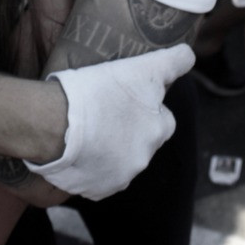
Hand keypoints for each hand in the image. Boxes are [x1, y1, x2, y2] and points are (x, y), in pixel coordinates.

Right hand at [25, 43, 194, 199]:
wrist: (55, 124)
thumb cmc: (97, 91)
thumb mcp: (141, 67)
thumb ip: (173, 62)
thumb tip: (188, 55)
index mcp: (159, 129)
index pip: (163, 119)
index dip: (146, 107)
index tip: (126, 97)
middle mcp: (144, 158)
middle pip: (141, 142)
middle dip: (127, 130)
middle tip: (102, 111)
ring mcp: (120, 177)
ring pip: (118, 161)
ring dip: (108, 149)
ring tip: (84, 130)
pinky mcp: (98, 190)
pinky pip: (97, 178)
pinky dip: (90, 168)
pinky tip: (75, 150)